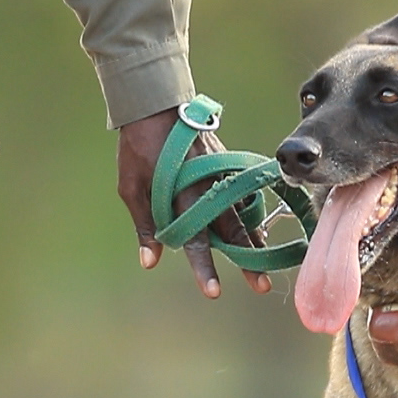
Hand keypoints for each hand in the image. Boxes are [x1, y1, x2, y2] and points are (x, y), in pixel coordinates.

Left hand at [117, 108, 270, 297]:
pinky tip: (256, 229)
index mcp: (182, 194)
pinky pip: (242, 194)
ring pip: (243, 212)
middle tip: (262, 286)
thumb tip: (149, 262)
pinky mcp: (227, 164)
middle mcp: (207, 186)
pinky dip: (250, 213)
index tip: (214, 292)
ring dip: (254, 238)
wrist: (157, 105)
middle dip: (248, 260)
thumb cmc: (139, 148)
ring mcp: (221, 174)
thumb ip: (145, 224)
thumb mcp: (131, 186)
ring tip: (266, 259)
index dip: (203, 267)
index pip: (195, 238)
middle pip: (232, 231)